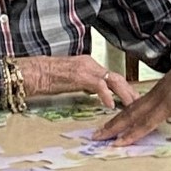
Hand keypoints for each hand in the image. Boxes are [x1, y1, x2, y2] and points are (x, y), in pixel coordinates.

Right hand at [12, 56, 138, 108]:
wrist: (30, 72)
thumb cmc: (45, 79)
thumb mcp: (71, 82)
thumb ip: (85, 85)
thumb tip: (96, 93)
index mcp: (89, 65)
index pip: (112, 77)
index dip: (124, 88)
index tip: (133, 99)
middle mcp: (90, 64)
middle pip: (117, 78)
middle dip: (130, 92)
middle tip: (139, 104)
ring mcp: (85, 68)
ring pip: (113, 80)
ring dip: (124, 94)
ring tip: (132, 106)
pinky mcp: (79, 75)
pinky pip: (98, 85)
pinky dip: (106, 95)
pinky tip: (110, 105)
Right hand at [94, 33, 170, 144]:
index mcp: (168, 103)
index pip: (146, 123)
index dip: (132, 135)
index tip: (116, 145)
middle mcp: (158, 96)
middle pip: (132, 114)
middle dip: (114, 126)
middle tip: (96, 136)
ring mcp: (157, 90)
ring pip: (133, 106)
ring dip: (118, 118)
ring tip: (105, 127)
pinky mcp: (160, 86)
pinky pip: (140, 100)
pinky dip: (129, 109)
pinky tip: (126, 113)